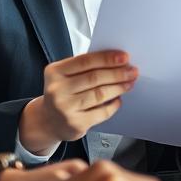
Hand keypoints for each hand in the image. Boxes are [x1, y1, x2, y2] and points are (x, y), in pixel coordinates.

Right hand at [19, 51, 136, 153]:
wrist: (48, 120)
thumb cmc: (62, 93)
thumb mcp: (65, 76)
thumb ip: (85, 67)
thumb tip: (116, 61)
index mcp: (55, 72)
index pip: (85, 61)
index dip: (106, 58)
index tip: (124, 57)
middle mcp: (57, 90)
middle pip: (94, 78)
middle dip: (117, 73)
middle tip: (132, 71)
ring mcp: (65, 108)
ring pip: (99, 94)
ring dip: (118, 88)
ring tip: (129, 83)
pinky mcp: (76, 124)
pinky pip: (101, 112)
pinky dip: (113, 105)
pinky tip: (118, 100)